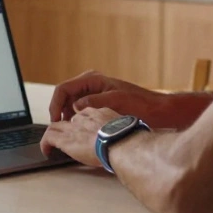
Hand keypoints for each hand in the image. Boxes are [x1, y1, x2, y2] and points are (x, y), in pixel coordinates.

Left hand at [39, 107, 122, 166]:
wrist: (120, 142)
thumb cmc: (129, 139)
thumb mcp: (128, 129)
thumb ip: (122, 131)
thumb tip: (126, 140)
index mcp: (101, 113)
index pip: (85, 114)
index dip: (81, 123)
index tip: (82, 131)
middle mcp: (85, 118)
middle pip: (69, 119)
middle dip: (65, 127)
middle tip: (64, 138)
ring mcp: (74, 128)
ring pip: (55, 126)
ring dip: (52, 135)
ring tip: (51, 145)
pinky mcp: (65, 139)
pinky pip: (48, 138)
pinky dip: (45, 144)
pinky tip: (47, 152)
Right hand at [48, 71, 166, 123]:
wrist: (158, 111)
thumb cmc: (140, 104)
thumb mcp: (116, 101)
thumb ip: (94, 102)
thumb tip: (75, 107)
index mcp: (91, 79)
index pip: (63, 89)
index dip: (55, 105)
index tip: (54, 121)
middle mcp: (89, 84)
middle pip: (64, 97)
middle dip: (58, 113)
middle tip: (58, 131)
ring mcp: (93, 95)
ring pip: (69, 106)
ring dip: (66, 118)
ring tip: (66, 133)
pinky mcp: (97, 105)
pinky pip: (79, 112)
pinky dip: (75, 121)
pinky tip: (77, 132)